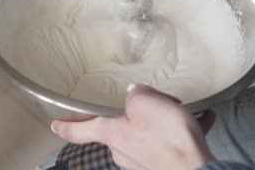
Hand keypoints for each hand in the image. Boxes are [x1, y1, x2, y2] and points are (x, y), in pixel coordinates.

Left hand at [51, 84, 215, 169]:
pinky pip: (167, 143)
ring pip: (145, 133)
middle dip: (133, 113)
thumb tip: (134, 93)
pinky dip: (179, 131)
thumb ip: (135, 93)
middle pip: (119, 127)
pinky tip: (200, 119)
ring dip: (161, 120)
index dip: (65, 126)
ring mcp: (142, 160)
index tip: (54, 125)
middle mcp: (123, 150)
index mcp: (112, 134)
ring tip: (181, 110)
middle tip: (154, 102)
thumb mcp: (146, 102)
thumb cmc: (168, 137)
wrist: (196, 168)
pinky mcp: (161, 164)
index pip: (79, 130)